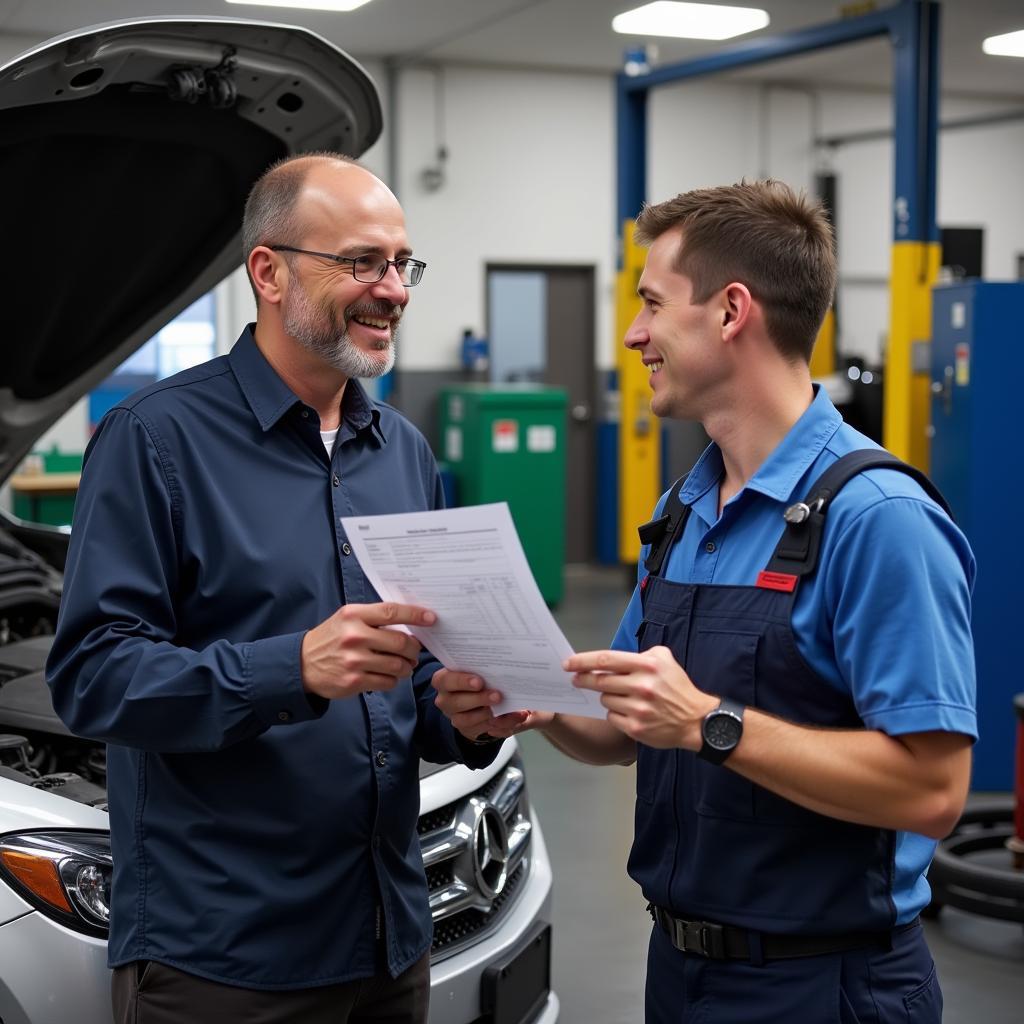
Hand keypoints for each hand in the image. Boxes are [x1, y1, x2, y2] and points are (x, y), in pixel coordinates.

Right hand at [301, 602, 433, 699]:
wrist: (302, 664)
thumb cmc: (331, 638)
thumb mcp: (347, 619)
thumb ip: (374, 618)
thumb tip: (410, 622)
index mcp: (353, 616)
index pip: (391, 612)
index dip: (415, 615)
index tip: (431, 618)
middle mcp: (354, 636)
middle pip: (400, 642)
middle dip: (414, 648)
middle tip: (415, 650)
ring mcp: (354, 661)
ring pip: (397, 665)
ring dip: (407, 666)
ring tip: (405, 665)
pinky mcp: (353, 682)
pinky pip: (387, 682)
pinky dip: (393, 679)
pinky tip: (388, 675)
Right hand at [432, 668, 553, 741]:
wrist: (477, 698)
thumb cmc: (476, 675)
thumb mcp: (475, 667)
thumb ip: (481, 664)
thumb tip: (502, 652)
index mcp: (444, 681)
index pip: (444, 680)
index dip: (461, 681)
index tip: (479, 682)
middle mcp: (445, 700)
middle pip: (456, 702)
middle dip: (478, 699)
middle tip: (497, 696)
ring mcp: (455, 717)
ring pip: (466, 720)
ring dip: (487, 715)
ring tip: (505, 709)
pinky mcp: (467, 730)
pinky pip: (482, 730)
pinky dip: (500, 725)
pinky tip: (514, 718)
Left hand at [565, 645, 716, 748]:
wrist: (696, 720)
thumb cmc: (677, 687)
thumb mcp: (664, 660)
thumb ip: (640, 655)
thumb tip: (611, 659)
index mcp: (648, 666)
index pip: (606, 660)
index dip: (582, 661)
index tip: (568, 663)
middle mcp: (642, 686)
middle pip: (600, 681)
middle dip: (584, 680)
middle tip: (577, 680)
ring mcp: (639, 709)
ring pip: (605, 700)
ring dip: (607, 697)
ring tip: (621, 696)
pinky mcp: (636, 728)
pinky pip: (612, 717)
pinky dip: (615, 713)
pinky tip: (627, 711)